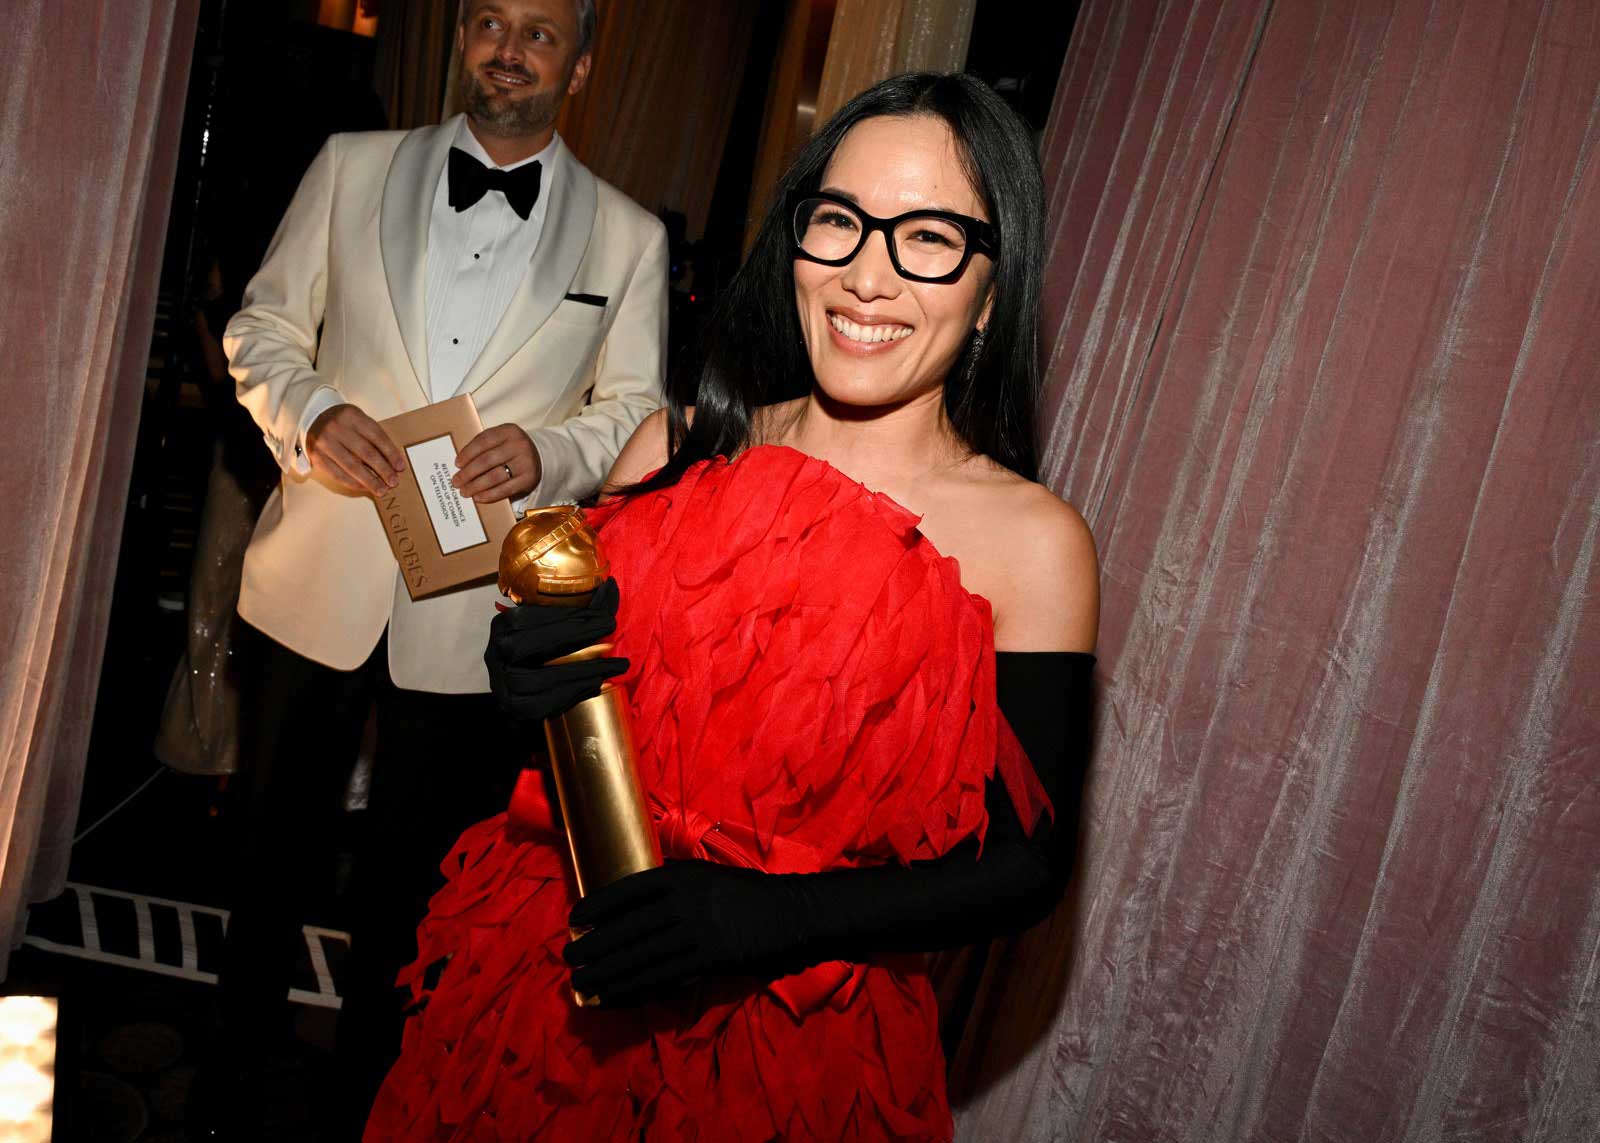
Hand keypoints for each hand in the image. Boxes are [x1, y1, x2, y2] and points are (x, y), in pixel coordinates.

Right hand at [306, 403, 404, 495]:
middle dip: (383, 470)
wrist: (313, 418)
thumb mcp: (359, 421)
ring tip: (382, 489)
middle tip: (393, 482)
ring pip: (352, 466)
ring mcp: (325, 443)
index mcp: (352, 416)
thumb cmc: (344, 423)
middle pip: (366, 453)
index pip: (377, 437)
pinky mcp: (317, 456)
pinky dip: (353, 483)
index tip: (400, 467)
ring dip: (370, 481)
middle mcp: (337, 428)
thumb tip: (392, 463)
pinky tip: (364, 487)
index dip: (391, 454)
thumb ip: (373, 438)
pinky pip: (338, 474)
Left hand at [453, 423, 540, 502]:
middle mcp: (519, 445)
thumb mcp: (501, 439)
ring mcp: (525, 462)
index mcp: (509, 431)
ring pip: (495, 476)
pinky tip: (478, 497)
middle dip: (468, 473)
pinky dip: (490, 495)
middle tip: (456, 481)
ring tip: (465, 491)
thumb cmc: (511, 449)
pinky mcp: (529, 479)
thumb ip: (484, 446)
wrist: (538, 457)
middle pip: (487, 460)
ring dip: (476, 486)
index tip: (457, 464)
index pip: (483, 441)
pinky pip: (505, 489)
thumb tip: (460, 465)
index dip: (467, 453)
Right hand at [486, 579, 628, 721]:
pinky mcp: (513, 708)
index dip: (571, 618)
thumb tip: (611, 587)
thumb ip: (581, 610)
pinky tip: (597, 684)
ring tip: (613, 666)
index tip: (606, 619)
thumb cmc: (548, 652)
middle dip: (574, 640)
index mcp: (504, 625)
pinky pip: (541, 704)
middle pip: (528, 645)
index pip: (532, 617)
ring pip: (537, 679)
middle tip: (611, 639)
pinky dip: (572, 694)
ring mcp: (501, 683)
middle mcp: (495, 652)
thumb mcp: (557, 627)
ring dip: (580, 672)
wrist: (528, 692)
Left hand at [564, 861, 811, 1005]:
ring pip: (642, 956)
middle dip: (595, 944)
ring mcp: (698, 933)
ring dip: (607, 971)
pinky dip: (635, 988)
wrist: (792, 914)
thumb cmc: (750, 893)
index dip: (599, 904)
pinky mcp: (710, 961)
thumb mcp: (709, 874)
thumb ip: (676, 881)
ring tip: (581, 981)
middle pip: (629, 928)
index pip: (630, 890)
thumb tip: (638, 892)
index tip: (575, 917)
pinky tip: (615, 996)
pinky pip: (664, 978)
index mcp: (684, 878)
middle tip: (568, 956)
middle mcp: (686, 903)